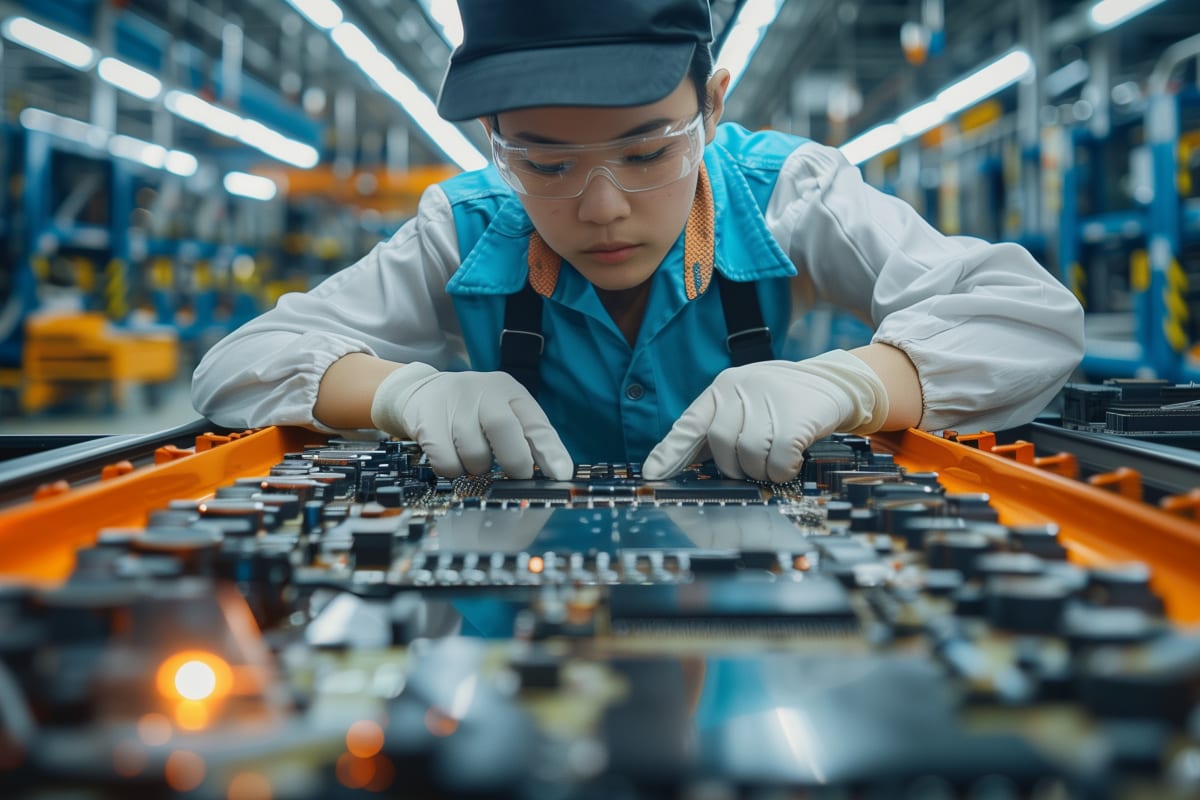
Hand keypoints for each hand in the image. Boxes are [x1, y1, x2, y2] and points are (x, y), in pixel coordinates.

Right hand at [370, 363, 573, 479]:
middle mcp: (483, 392)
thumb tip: (552, 473)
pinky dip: (454, 472)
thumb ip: (525, 437)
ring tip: (473, 459)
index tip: (561, 475)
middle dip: (515, 462)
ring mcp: (454, 405)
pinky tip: (453, 459)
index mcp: (509, 391)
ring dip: (478, 469)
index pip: (536, 422)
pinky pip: (447, 463)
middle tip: (517, 477)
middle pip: (504, 429)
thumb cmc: (472, 410)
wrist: (420, 392)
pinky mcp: (429, 421)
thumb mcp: (503, 411)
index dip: (551, 451)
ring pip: (474, 454)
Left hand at [641, 350, 889, 482]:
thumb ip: (716, 430)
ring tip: (774, 461)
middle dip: (734, 466)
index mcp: (722, 388)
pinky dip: (782, 470)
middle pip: (721, 444)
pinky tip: (790, 461)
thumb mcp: (744, 405)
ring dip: (761, 470)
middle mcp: (741, 390)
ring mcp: (768, 400)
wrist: (831, 383)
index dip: (670, 451)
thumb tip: (683, 464)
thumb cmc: (781, 401)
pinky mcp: (796, 417)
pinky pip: (778, 460)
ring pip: (749, 455)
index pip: (690, 422)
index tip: (653, 475)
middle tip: (751, 466)